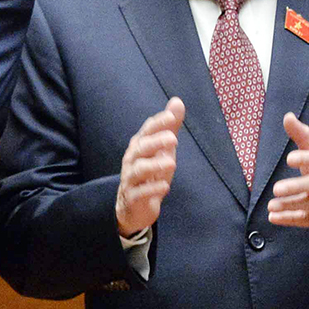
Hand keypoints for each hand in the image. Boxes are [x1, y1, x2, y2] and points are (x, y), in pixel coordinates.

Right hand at [116, 98, 183, 236]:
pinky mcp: (133, 198)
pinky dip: (152, 189)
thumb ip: (169, 127)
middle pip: (140, 148)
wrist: (133, 207)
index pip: (146, 131)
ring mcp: (131, 180)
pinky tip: (165, 186)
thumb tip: (177, 101)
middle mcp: (132, 161)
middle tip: (173, 138)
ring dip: (154, 166)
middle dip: (155, 142)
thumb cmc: (150, 173)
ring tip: (172, 163)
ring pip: (138, 170)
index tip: (171, 116)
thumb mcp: (162, 149)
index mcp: (139, 147)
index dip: (158, 123)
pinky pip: (140, 193)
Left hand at [269, 113, 308, 232]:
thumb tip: (287, 116)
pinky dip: (290, 219)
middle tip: (276, 189)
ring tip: (271, 205)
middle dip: (297, 186)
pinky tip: (273, 217)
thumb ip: (302, 136)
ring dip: (290, 205)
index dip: (306, 159)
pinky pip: (308, 220)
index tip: (289, 158)